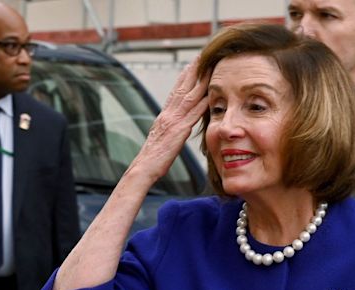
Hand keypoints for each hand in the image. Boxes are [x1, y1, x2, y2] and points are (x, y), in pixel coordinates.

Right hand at [133, 56, 208, 179]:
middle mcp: (168, 114)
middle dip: (193, 71)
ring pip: (189, 97)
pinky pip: (193, 115)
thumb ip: (170, 127)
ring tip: (209, 68)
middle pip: (183, 88)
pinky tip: (210, 96)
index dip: (184, 76)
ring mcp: (174, 122)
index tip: (192, 63)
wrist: (144, 167)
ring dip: (200, 82)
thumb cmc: (153, 157)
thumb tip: (176, 123)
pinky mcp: (179, 132)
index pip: (176, 91)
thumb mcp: (161, 137)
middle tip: (202, 56)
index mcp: (165, 115)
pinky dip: (201, 104)